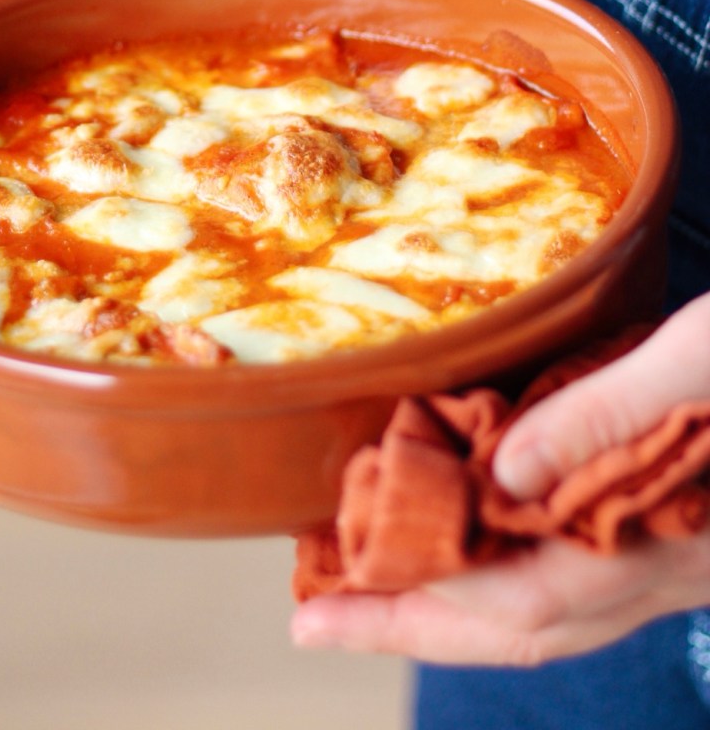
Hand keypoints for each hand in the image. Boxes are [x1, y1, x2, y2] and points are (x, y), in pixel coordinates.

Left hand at [292, 293, 709, 664]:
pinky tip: (483, 535)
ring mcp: (684, 561)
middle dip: (413, 628)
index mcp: (667, 533)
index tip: (318, 606)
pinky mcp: (688, 534)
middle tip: (316, 618)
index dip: (410, 608)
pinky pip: (584, 579)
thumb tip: (497, 472)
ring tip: (375, 584)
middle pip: (524, 629)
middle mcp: (671, 568)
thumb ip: (606, 412)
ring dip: (459, 608)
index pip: (515, 599)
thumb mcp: (708, 357)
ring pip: (555, 615)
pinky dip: (515, 572)